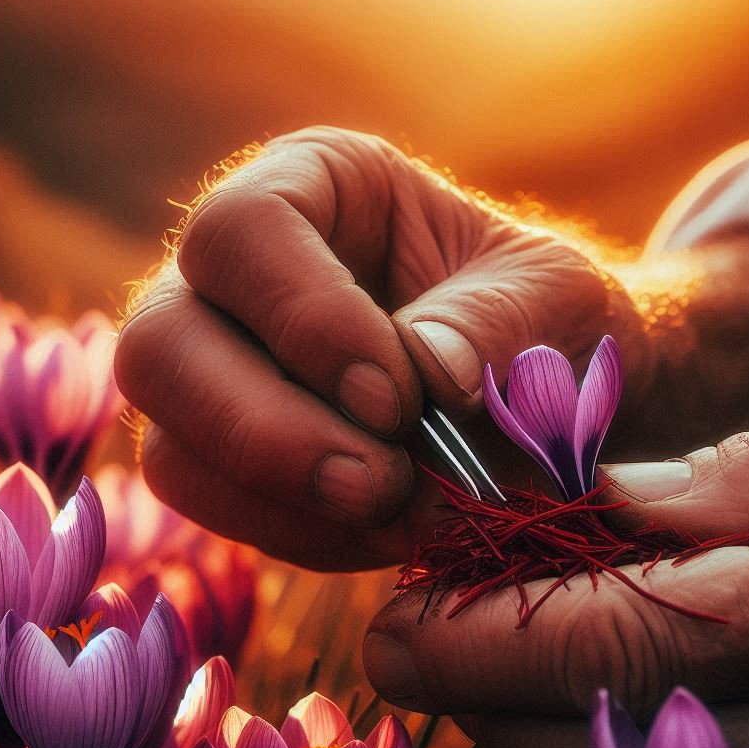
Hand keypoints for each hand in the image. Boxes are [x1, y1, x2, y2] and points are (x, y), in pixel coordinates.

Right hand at [114, 126, 748, 569]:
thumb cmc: (580, 331)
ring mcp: (237, 382)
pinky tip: (392, 547)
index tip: (400, 399)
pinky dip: (298, 538)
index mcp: (310, 200)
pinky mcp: (254, 468)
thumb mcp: (566, 313)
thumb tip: (424, 396)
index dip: (298, 323)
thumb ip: (496, 339)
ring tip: (404, 526)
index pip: (239, 239)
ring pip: (172, 440)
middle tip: (386, 488)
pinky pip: (226, 509)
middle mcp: (248, 286)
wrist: (587, 400)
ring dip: (275, 496)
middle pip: (161, 342)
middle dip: (264, 425)